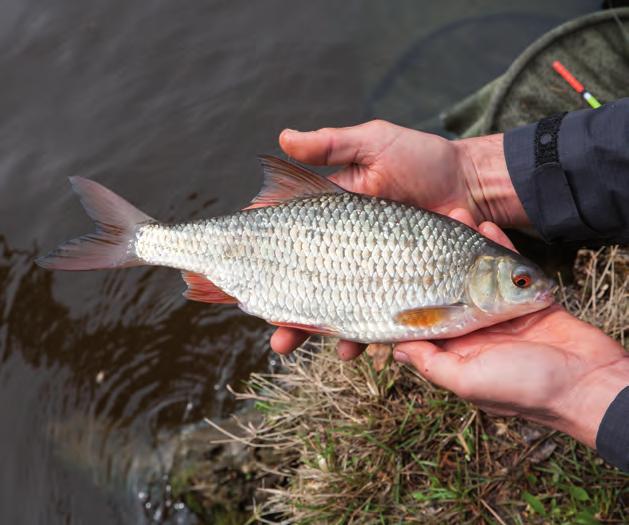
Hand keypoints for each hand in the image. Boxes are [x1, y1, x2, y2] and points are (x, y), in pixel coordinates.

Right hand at [271, 122, 528, 356]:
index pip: (285, 239)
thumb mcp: (373, 143)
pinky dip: (358, 335)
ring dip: (305, 329)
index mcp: (330, 216)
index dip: (260, 257)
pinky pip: (372, 316)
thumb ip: (332, 144)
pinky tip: (348, 349)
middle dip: (279, 308)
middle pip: (300, 281)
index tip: (239, 274)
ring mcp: (369, 271)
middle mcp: (343, 248)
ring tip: (286, 345)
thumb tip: (283, 137)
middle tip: (266, 329)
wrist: (470, 185)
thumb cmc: (421, 157)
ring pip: (329, 304)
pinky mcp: (396, 287)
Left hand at [393, 211, 628, 448]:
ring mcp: (502, 312)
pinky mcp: (528, 300)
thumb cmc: (523, 388)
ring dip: (467, 246)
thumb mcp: (467, 381)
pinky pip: (510, 269)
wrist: (586, 385)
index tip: (401, 262)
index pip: (428, 316)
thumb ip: (431, 363)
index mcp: (457, 348)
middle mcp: (477, 329)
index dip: (414, 291)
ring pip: (478, 273)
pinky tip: (486, 226)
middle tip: (428, 229)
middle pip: (451, 288)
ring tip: (455, 216)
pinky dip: (499, 247)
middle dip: (439, 260)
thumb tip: (396, 350)